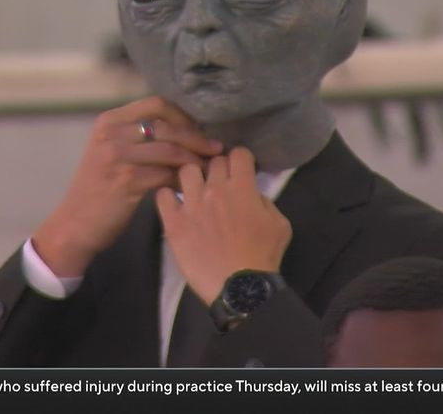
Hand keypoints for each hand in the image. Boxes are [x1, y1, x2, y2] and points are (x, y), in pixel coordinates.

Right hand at [34, 96, 222, 275]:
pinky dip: (183, 180)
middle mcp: (111, 133)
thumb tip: (187, 131)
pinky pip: (165, 174)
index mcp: (109, 121)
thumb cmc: (100, 190)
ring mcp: (116, 156)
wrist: (75, 224)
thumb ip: (139, 138)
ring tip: (210, 169)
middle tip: (216, 149)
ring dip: (195, 159)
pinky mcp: (125, 180)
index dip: (183, 115)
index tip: (199, 130)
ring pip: (169, 150)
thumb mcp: (113, 153)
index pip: (156, 104)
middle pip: (166, 126)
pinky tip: (192, 187)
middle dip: (197, 137)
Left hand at [156, 147, 291, 304]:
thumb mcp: (280, 224)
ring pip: (186, 170)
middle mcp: (215, 189)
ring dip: (192, 177)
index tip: (240, 170)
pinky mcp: (174, 222)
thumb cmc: (264, 256)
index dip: (241, 160)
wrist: (239, 287)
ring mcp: (191, 204)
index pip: (238, 153)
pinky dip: (168, 196)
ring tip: (195, 190)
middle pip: (212, 161)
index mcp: (242, 187)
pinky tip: (174, 204)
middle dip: (218, 168)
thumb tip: (252, 194)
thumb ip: (265, 202)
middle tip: (219, 183)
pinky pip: (162, 195)